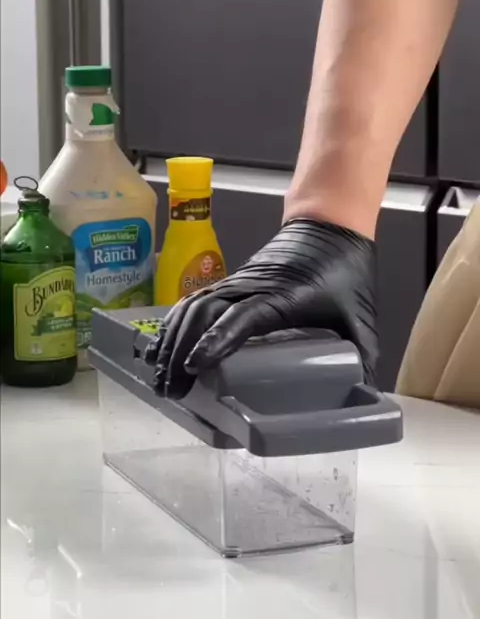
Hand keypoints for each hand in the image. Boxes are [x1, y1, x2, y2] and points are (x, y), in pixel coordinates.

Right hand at [151, 219, 377, 398]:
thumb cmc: (345, 268)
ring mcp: (236, 283)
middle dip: (179, 351)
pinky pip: (194, 301)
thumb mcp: (359, 315)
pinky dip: (175, 324)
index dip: (215, 342)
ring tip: (159, 375)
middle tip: (170, 389)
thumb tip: (364, 395)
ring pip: (192, 307)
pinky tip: (164, 347)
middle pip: (202, 314)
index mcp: (281, 297)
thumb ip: (362, 354)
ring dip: (171, 340)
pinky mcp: (230, 282)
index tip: (194, 367)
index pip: (239, 318)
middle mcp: (249, 287)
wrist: (330, 222)